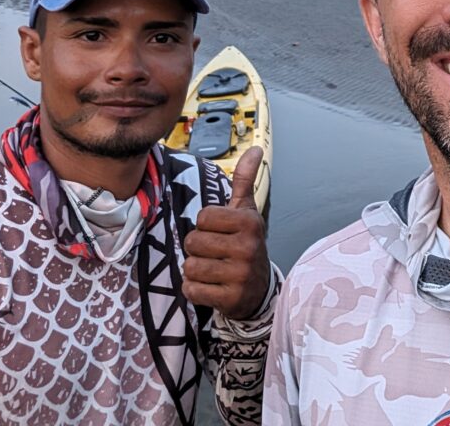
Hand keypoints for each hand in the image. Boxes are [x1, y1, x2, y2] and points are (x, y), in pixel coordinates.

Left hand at [182, 147, 269, 318]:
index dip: (205, 226)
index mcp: (249, 222)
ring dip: (195, 270)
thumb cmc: (245, 243)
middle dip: (197, 249)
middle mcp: (248, 248)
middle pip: (193, 242)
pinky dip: (195, 290)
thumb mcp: (246, 212)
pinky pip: (192, 290)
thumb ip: (245, 180)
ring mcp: (241, 275)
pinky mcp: (231, 299)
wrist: (259, 289)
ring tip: (213, 270)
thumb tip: (256, 149)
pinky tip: (212, 287)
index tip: (220, 233)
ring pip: (190, 267)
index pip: (203, 218)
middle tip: (215, 254)